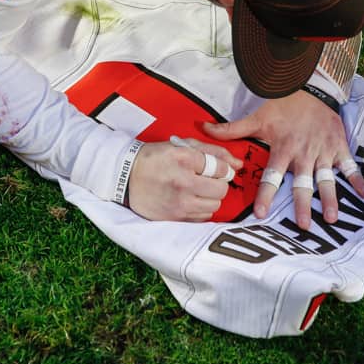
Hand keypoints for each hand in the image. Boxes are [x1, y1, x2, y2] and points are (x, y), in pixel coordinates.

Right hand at [127, 137, 242, 220]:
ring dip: (210, 198)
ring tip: (196, 190)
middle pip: (221, 190)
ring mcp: (179, 203)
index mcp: (184, 159)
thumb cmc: (154, 158)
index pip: (221, 168)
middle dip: (218, 184)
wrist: (125, 177)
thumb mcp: (181, 145)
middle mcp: (183, 182)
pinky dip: (200, 209)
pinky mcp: (175, 218)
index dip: (222, 168)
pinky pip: (202, 217)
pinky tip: (189, 200)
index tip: (214, 169)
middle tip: (207, 180)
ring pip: (214, 206)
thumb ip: (212, 151)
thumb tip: (238, 163)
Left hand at [203, 91, 363, 227]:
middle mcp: (303, 153)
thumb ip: (232, 129)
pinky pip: (350, 166)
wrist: (309, 86)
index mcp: (283, 149)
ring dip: (330, 199)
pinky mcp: (338, 146)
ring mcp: (323, 151)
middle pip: (302, 183)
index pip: (271, 176)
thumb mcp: (257, 117)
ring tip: (332, 219)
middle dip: (302, 205)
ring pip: (326, 179)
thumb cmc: (281, 105)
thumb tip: (203, 129)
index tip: (260, 214)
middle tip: (303, 226)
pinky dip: (359, 180)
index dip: (265, 195)